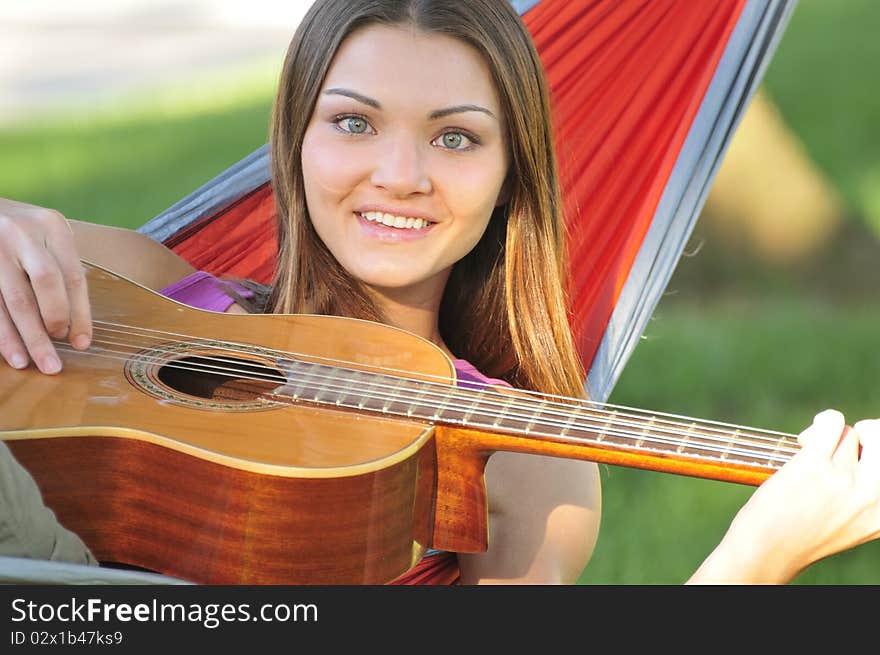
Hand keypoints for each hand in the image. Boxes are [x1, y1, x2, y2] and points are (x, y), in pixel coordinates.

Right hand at [0, 198, 90, 373]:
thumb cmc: (23, 233)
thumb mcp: (46, 237)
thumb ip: (61, 270)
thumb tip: (76, 327)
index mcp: (51, 225)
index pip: (72, 276)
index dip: (80, 314)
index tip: (82, 344)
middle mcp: (22, 232)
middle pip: (45, 283)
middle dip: (54, 323)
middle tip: (57, 356)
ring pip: (13, 298)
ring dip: (24, 336)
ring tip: (33, 364)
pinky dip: (1, 332)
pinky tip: (10, 352)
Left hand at [689, 409, 879, 583]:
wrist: (768, 550)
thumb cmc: (802, 534)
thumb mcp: (852, 521)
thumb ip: (866, 493)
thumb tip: (864, 446)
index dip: (875, 454)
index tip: (861, 460)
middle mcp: (874, 496)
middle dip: (867, 435)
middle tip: (841, 447)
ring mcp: (846, 480)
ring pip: (849, 434)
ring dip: (828, 438)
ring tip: (810, 455)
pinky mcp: (816, 465)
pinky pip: (832, 421)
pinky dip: (820, 423)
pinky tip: (804, 442)